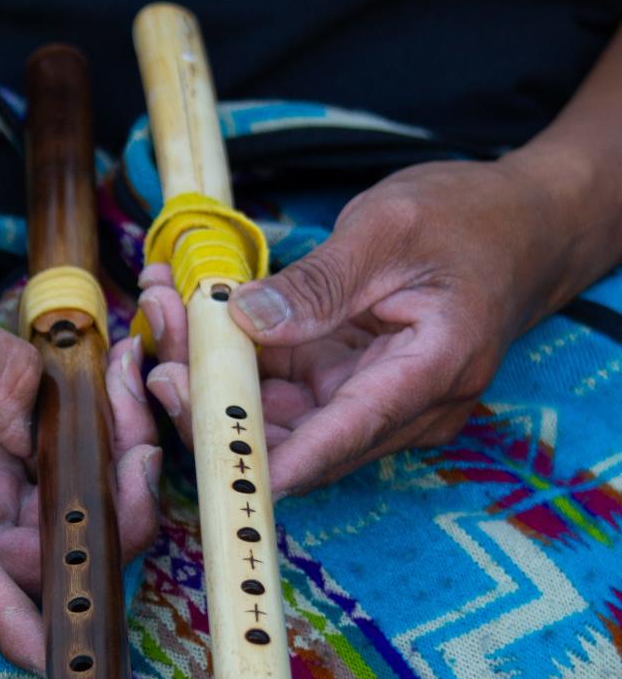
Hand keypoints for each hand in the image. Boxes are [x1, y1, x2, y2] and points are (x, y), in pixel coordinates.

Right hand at [0, 282, 158, 668]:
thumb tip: (63, 421)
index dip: (19, 625)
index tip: (63, 658)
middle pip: (43, 556)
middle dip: (111, 504)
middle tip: (143, 436)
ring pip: (59, 524)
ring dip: (108, 470)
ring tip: (126, 386)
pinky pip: (51, 493)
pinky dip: (87, 451)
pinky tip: (107, 392)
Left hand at [141, 152, 586, 495]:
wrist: (521, 223)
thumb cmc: (471, 219)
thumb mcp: (389, 229)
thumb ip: (318, 284)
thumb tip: (245, 321)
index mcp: (431, 375)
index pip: (340, 439)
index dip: (271, 460)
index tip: (211, 459)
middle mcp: (404, 409)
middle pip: (298, 438)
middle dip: (220, 403)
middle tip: (159, 348)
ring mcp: (375, 401)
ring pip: (282, 416)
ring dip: (217, 378)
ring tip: (164, 312)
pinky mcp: (352, 385)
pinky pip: (286, 389)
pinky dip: (238, 358)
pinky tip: (193, 314)